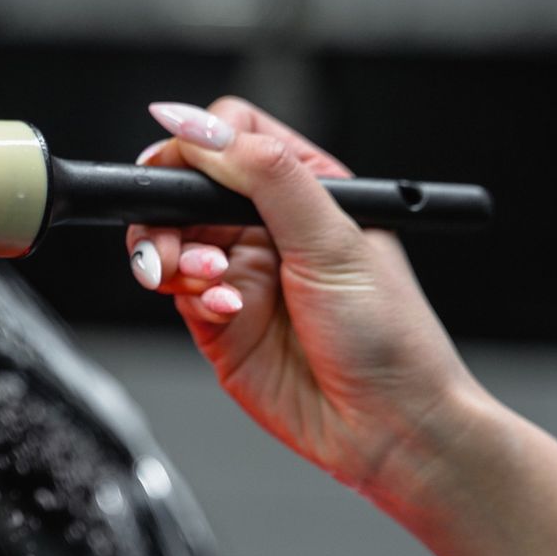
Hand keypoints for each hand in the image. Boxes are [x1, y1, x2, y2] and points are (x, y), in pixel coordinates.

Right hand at [126, 97, 483, 502]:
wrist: (388, 427)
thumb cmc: (390, 335)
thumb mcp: (333, 238)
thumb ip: (264, 175)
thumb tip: (201, 128)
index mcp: (306, 188)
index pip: (231, 135)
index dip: (197, 144)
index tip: (181, 165)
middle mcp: (268, 227)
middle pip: (184, 188)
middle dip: (166, 209)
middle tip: (167, 236)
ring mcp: (240, 274)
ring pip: (168, 239)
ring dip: (170, 255)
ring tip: (204, 278)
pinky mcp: (217, 322)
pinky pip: (177, 292)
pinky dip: (188, 295)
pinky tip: (225, 310)